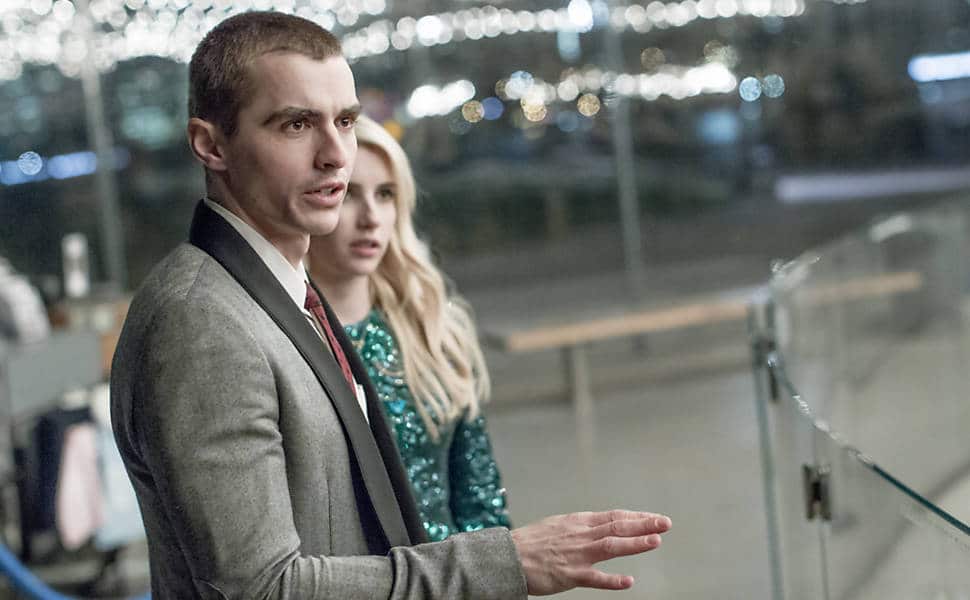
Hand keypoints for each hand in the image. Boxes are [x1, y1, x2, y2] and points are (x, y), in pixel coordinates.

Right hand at [511, 509, 670, 594]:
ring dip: (634, 544)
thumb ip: (582, 527)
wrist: (509, 555)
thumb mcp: (559, 525)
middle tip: (665, 523)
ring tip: (655, 542)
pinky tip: (629, 581)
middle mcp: (581, 535)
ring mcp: (576, 554)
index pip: (614, 516)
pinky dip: (612, 580)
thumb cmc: (531, 542)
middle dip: (643, 524)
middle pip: (617, 526)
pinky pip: (594, 578)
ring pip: (610, 546)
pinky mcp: (569, 574)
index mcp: (578, 522)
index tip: (655, 518)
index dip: (637, 517)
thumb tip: (602, 524)